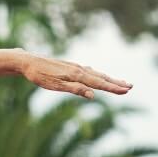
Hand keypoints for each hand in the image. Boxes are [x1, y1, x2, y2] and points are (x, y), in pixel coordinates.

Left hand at [16, 51, 131, 98]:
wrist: (27, 61)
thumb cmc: (39, 75)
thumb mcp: (56, 85)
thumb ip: (75, 89)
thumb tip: (93, 95)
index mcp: (76, 75)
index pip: (99, 83)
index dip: (113, 87)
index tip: (126, 90)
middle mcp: (78, 69)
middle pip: (100, 77)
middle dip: (115, 83)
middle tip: (130, 86)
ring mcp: (74, 67)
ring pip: (95, 74)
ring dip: (108, 78)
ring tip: (120, 82)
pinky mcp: (69, 66)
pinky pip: (88, 71)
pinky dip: (97, 75)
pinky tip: (98, 76)